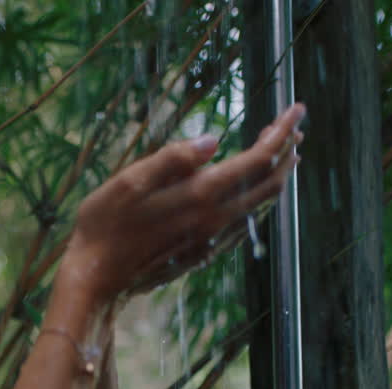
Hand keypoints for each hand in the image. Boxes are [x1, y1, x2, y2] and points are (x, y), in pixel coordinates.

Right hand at [60, 104, 304, 302]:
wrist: (95, 277)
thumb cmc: (104, 225)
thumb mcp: (129, 181)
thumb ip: (173, 159)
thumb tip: (213, 141)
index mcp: (199, 195)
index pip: (257, 159)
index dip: (281, 132)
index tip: (296, 108)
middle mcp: (214, 219)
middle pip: (268, 183)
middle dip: (286, 152)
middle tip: (294, 127)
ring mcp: (210, 238)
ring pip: (260, 205)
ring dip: (277, 176)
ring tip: (283, 154)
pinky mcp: (202, 251)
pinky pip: (245, 222)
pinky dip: (259, 200)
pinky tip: (253, 193)